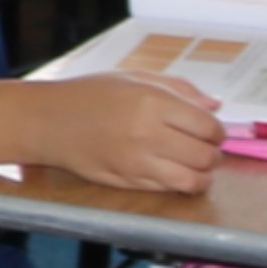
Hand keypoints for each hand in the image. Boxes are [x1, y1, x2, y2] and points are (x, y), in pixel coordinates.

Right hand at [17, 68, 223, 199]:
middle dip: (213, 154)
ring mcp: (137, 162)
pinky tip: (174, 171)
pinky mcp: (127, 182)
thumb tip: (215, 105)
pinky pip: (169, 189)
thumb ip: (180, 89)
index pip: (208, 126)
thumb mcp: (135, 77)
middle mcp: (147, 133)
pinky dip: (180, 184)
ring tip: (195, 165)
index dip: (217, 131)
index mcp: (152, 101)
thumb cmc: (90, 95)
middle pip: (206, 156)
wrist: (49, 121)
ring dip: (202, 175)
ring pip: (192, 180)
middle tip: (206, 148)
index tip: (212, 130)